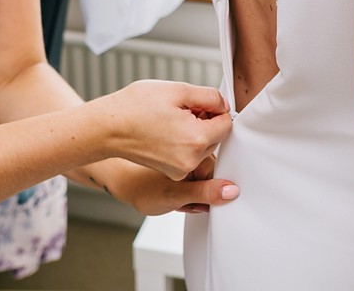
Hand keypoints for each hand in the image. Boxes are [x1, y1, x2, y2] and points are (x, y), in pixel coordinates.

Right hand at [93, 80, 232, 179]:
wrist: (107, 127)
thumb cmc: (136, 106)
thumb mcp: (178, 90)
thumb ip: (210, 97)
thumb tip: (224, 105)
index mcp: (195, 139)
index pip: (227, 123)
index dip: (216, 109)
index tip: (199, 104)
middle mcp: (190, 160)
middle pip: (217, 137)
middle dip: (206, 121)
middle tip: (182, 110)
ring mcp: (180, 170)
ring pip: (204, 147)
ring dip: (196, 132)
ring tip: (172, 120)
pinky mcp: (172, 173)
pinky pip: (190, 156)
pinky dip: (185, 143)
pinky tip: (166, 132)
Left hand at [106, 157, 239, 215]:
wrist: (122, 182)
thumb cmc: (142, 185)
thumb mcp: (176, 194)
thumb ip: (205, 193)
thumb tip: (231, 191)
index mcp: (196, 153)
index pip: (221, 175)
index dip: (212, 192)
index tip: (201, 199)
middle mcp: (194, 155)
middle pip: (213, 181)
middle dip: (202, 195)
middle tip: (184, 199)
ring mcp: (188, 162)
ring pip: (203, 186)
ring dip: (193, 197)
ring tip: (176, 198)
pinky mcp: (183, 169)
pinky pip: (194, 186)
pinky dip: (187, 195)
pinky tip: (174, 197)